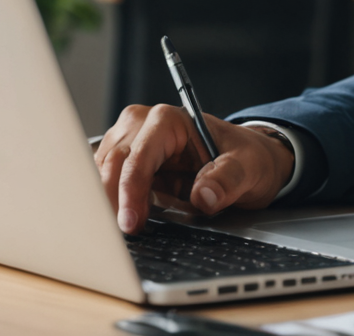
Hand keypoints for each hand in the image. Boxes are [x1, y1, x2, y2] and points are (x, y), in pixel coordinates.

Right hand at [93, 104, 295, 232]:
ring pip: (104, 172)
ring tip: (124, 230)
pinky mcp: (129, 162)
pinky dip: (113, 201)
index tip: (131, 222)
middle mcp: (144, 124)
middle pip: (112, 163)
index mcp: (171, 120)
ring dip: (110, 202)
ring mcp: (132, 142)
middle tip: (123, 234)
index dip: (131, 190)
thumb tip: (204, 195)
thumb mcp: (249, 167)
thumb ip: (228, 179)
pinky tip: (124, 219)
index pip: (139, 156)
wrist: (248, 161)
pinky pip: (110, 181)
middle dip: (112, 200)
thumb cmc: (246, 158)